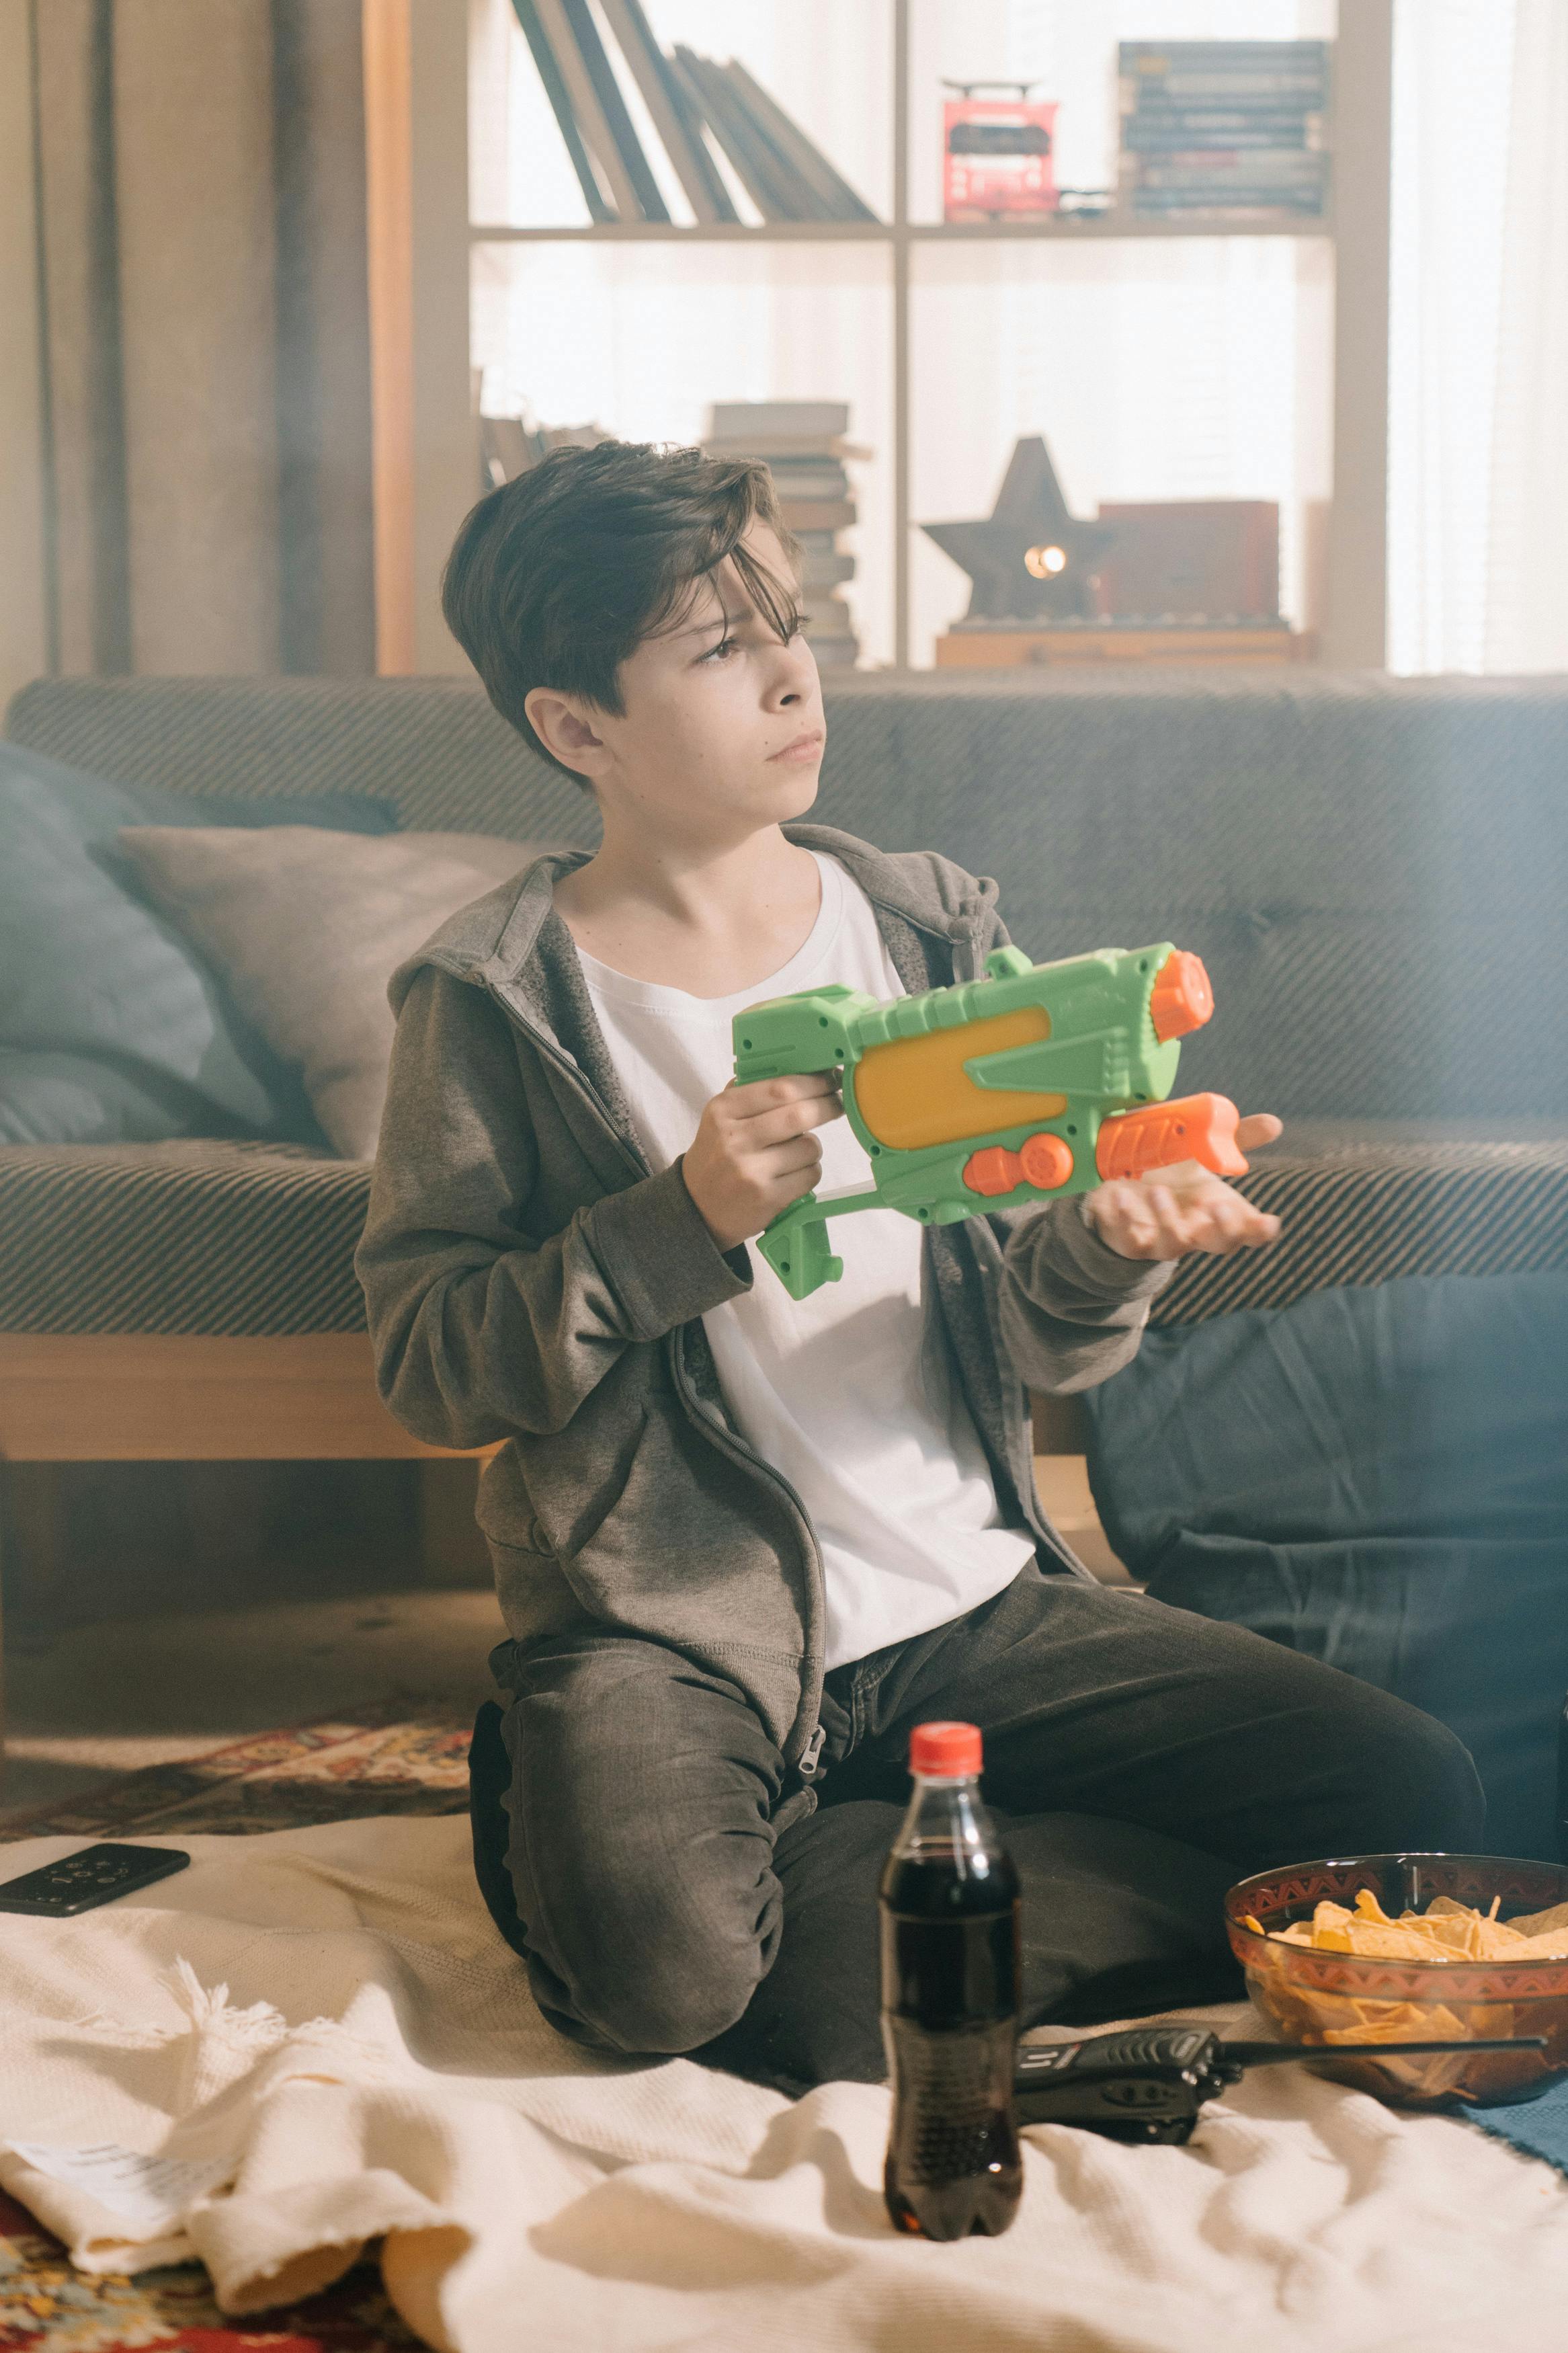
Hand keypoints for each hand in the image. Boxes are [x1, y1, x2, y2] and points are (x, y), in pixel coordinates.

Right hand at [682, 1074, 843, 1252]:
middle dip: (827, 1106)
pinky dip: (810, 1171)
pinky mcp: (767, 1198)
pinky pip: (810, 1175)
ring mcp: (751, 1171)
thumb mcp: (722, 1116)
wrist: (697, 1206)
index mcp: (723, 1110)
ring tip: (796, 1151)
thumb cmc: (718, 1153)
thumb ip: (753, 1090)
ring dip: (813, 1146)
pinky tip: (792, 1173)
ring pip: (810, 1147)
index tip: (831, 1079)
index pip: (780, 1088)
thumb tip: (802, 1069)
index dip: (814, 1082)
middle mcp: (735, 1139)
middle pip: (799, 1115)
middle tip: (836, 1104)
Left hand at [1082, 1113, 1283, 1261]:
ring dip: (1168, 1219)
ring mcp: (1163, 1240)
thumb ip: (1235, 1140)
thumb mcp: (1204, 1155)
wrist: (1124, 1190)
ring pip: (1173, 1244)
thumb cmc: (1174, 1175)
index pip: (1250, 1231)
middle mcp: (1196, 1231)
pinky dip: (1125, 1219)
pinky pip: (1129, 1240)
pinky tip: (1121, 1197)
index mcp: (1219, 1213)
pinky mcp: (1130, 1241)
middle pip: (1220, 1244)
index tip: (1268, 1220)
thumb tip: (1275, 1123)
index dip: (1260, 1231)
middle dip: (1223, 1229)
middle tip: (1218, 1206)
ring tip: (1159, 1191)